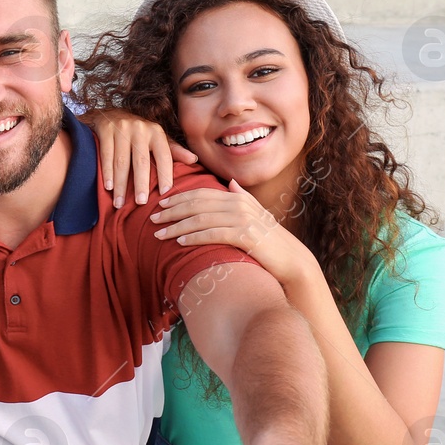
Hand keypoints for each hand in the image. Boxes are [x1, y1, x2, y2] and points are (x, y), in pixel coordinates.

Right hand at [79, 109, 195, 207]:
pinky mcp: (105, 129)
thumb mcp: (157, 138)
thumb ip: (174, 150)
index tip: (164, 193)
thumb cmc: (138, 132)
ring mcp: (121, 128)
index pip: (164, 156)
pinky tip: (108, 187)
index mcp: (156, 132)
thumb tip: (194, 160)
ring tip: (120, 203)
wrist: (109, 113)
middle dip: (141, 184)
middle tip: (141, 203)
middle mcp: (140, 128)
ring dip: (121, 184)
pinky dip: (107, 172)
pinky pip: (106, 155)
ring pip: (121, 161)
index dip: (165, 174)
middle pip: (141, 161)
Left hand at [150, 181, 312, 286]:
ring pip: (200, 219)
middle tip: (152, 218)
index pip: (202, 193)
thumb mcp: (257, 215)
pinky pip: (212, 234)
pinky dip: (193, 237)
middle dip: (172, 211)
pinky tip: (179, 243)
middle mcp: (239, 204)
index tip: (160, 204)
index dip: (179, 197)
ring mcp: (243, 219)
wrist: (292, 260)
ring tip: (159, 234)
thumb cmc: (271, 241)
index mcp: (238, 198)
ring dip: (176, 227)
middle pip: (197, 204)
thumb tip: (230, 183)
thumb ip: (243, 198)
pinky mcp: (245, 235)